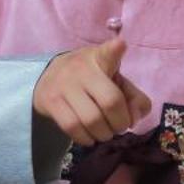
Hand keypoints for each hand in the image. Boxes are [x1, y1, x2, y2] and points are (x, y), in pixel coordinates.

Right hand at [34, 36, 152, 145]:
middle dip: (121, 122)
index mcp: (101, 58)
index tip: (120, 45)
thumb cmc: (91, 78)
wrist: (49, 77)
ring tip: (105, 132)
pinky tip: (90, 136)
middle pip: (110, 102)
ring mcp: (64, 85)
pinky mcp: (51, 102)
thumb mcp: (114, 79)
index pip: (108, 52)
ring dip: (104, 134)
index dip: (115, 49)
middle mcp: (82, 69)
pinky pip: (72, 127)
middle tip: (120, 126)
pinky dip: (86, 138)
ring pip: (91, 119)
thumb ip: (134, 98)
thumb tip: (134, 119)